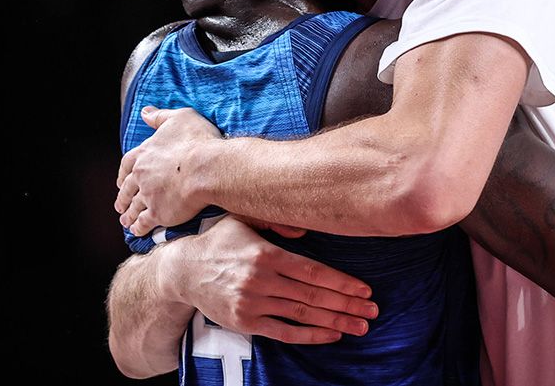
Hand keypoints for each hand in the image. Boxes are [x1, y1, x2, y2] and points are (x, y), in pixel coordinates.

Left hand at [115, 107, 220, 234]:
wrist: (206, 167)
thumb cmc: (197, 140)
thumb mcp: (180, 117)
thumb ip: (160, 116)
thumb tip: (145, 112)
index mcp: (144, 153)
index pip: (127, 164)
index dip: (123, 174)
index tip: (121, 181)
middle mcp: (141, 175)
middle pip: (127, 189)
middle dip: (122, 198)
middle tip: (120, 205)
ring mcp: (148, 195)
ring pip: (133, 207)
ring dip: (128, 215)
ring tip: (126, 221)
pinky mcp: (158, 213)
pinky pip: (144, 223)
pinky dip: (138, 227)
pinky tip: (137, 231)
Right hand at [167, 216, 376, 343]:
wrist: (182, 271)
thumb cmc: (219, 241)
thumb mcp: (243, 218)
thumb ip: (275, 219)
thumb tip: (305, 228)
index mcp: (265, 254)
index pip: (312, 270)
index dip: (340, 282)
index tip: (364, 289)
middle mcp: (261, 280)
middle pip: (313, 295)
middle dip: (346, 304)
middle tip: (372, 310)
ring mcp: (253, 303)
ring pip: (302, 314)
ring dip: (335, 321)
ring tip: (360, 325)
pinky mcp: (245, 322)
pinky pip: (284, 332)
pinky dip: (310, 335)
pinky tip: (331, 334)